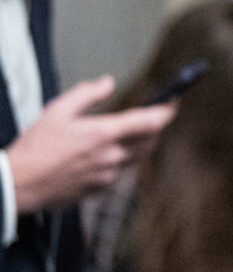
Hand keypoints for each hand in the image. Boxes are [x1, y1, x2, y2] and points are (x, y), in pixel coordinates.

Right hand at [8, 76, 174, 213]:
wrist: (20, 183)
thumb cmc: (35, 148)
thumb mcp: (56, 110)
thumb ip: (87, 94)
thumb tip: (108, 83)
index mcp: (103, 134)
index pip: (150, 121)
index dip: (167, 110)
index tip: (172, 101)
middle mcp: (111, 156)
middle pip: (150, 140)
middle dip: (155, 126)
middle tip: (152, 115)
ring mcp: (108, 174)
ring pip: (137, 156)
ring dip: (139, 143)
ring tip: (128, 132)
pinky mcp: (101, 188)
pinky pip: (120, 171)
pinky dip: (120, 159)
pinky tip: (104, 153)